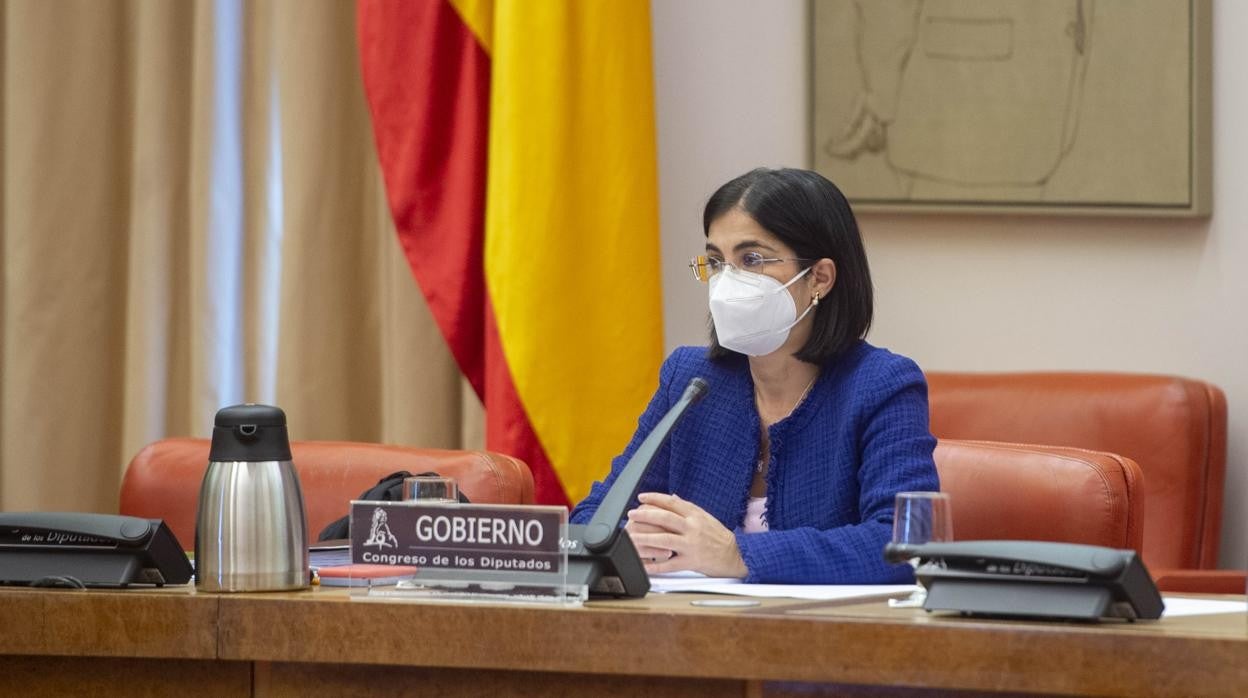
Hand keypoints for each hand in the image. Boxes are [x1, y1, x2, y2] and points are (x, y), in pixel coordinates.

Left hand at [625, 492, 747, 577]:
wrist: (735, 555)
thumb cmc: (718, 536)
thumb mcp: (705, 517)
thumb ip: (687, 508)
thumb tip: (672, 498)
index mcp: (695, 515)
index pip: (672, 503)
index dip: (655, 498)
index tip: (641, 497)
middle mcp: (692, 528)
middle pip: (665, 519)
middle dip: (646, 515)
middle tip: (632, 514)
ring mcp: (691, 545)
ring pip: (664, 540)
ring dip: (645, 538)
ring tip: (631, 536)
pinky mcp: (691, 562)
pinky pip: (669, 565)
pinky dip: (654, 565)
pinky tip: (643, 564)